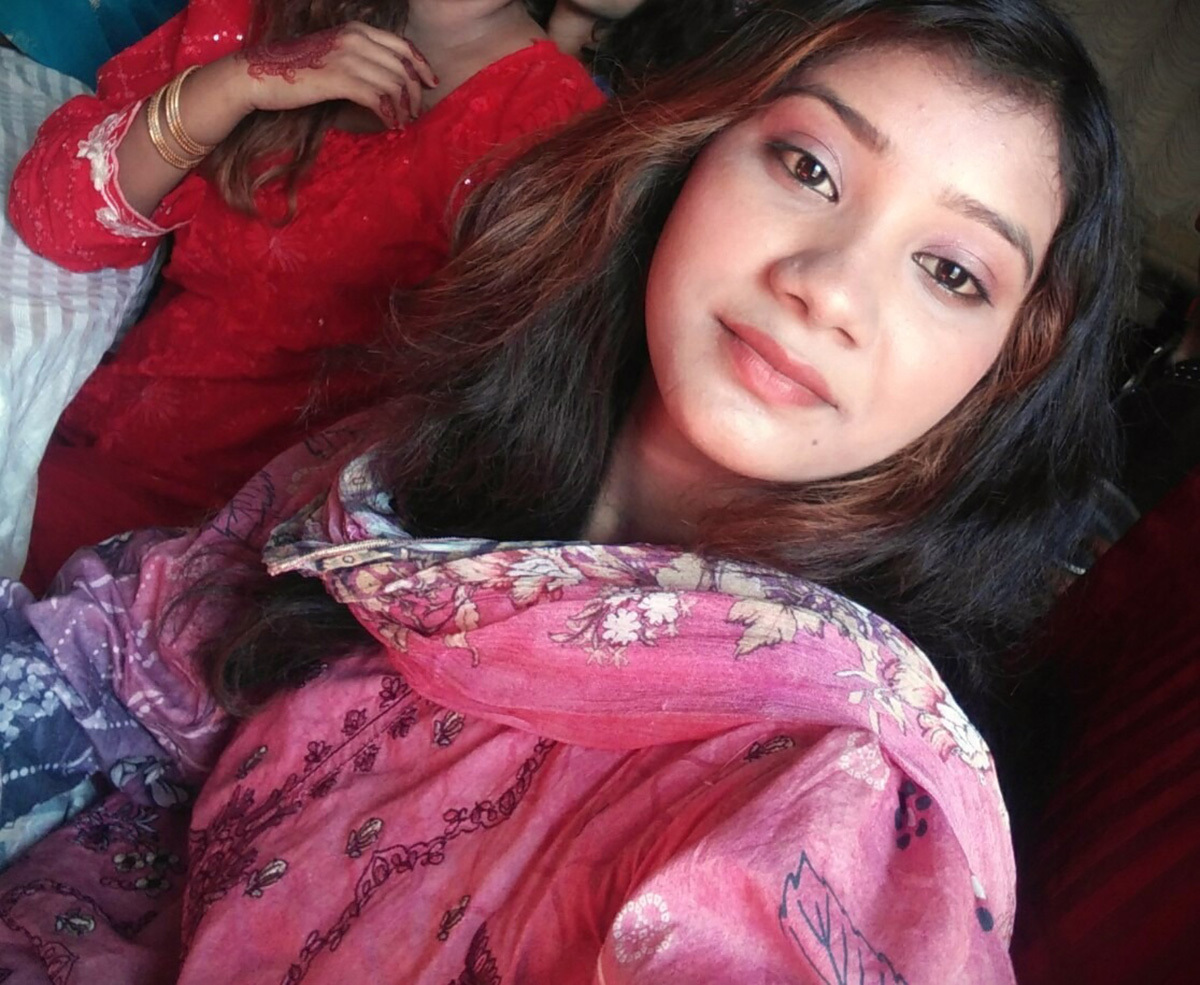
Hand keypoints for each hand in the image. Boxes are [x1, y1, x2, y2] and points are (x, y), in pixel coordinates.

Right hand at [233, 22, 437, 127]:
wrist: (259, 74)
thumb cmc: (296, 70)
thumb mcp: (333, 53)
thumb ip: (360, 58)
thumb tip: (388, 81)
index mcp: (356, 30)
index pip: (402, 45)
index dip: (421, 66)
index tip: (431, 84)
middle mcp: (355, 39)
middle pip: (402, 67)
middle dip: (415, 93)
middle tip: (414, 113)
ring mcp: (348, 58)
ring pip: (393, 84)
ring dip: (403, 108)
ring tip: (402, 122)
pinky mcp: (340, 80)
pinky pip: (378, 98)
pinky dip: (389, 114)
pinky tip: (389, 124)